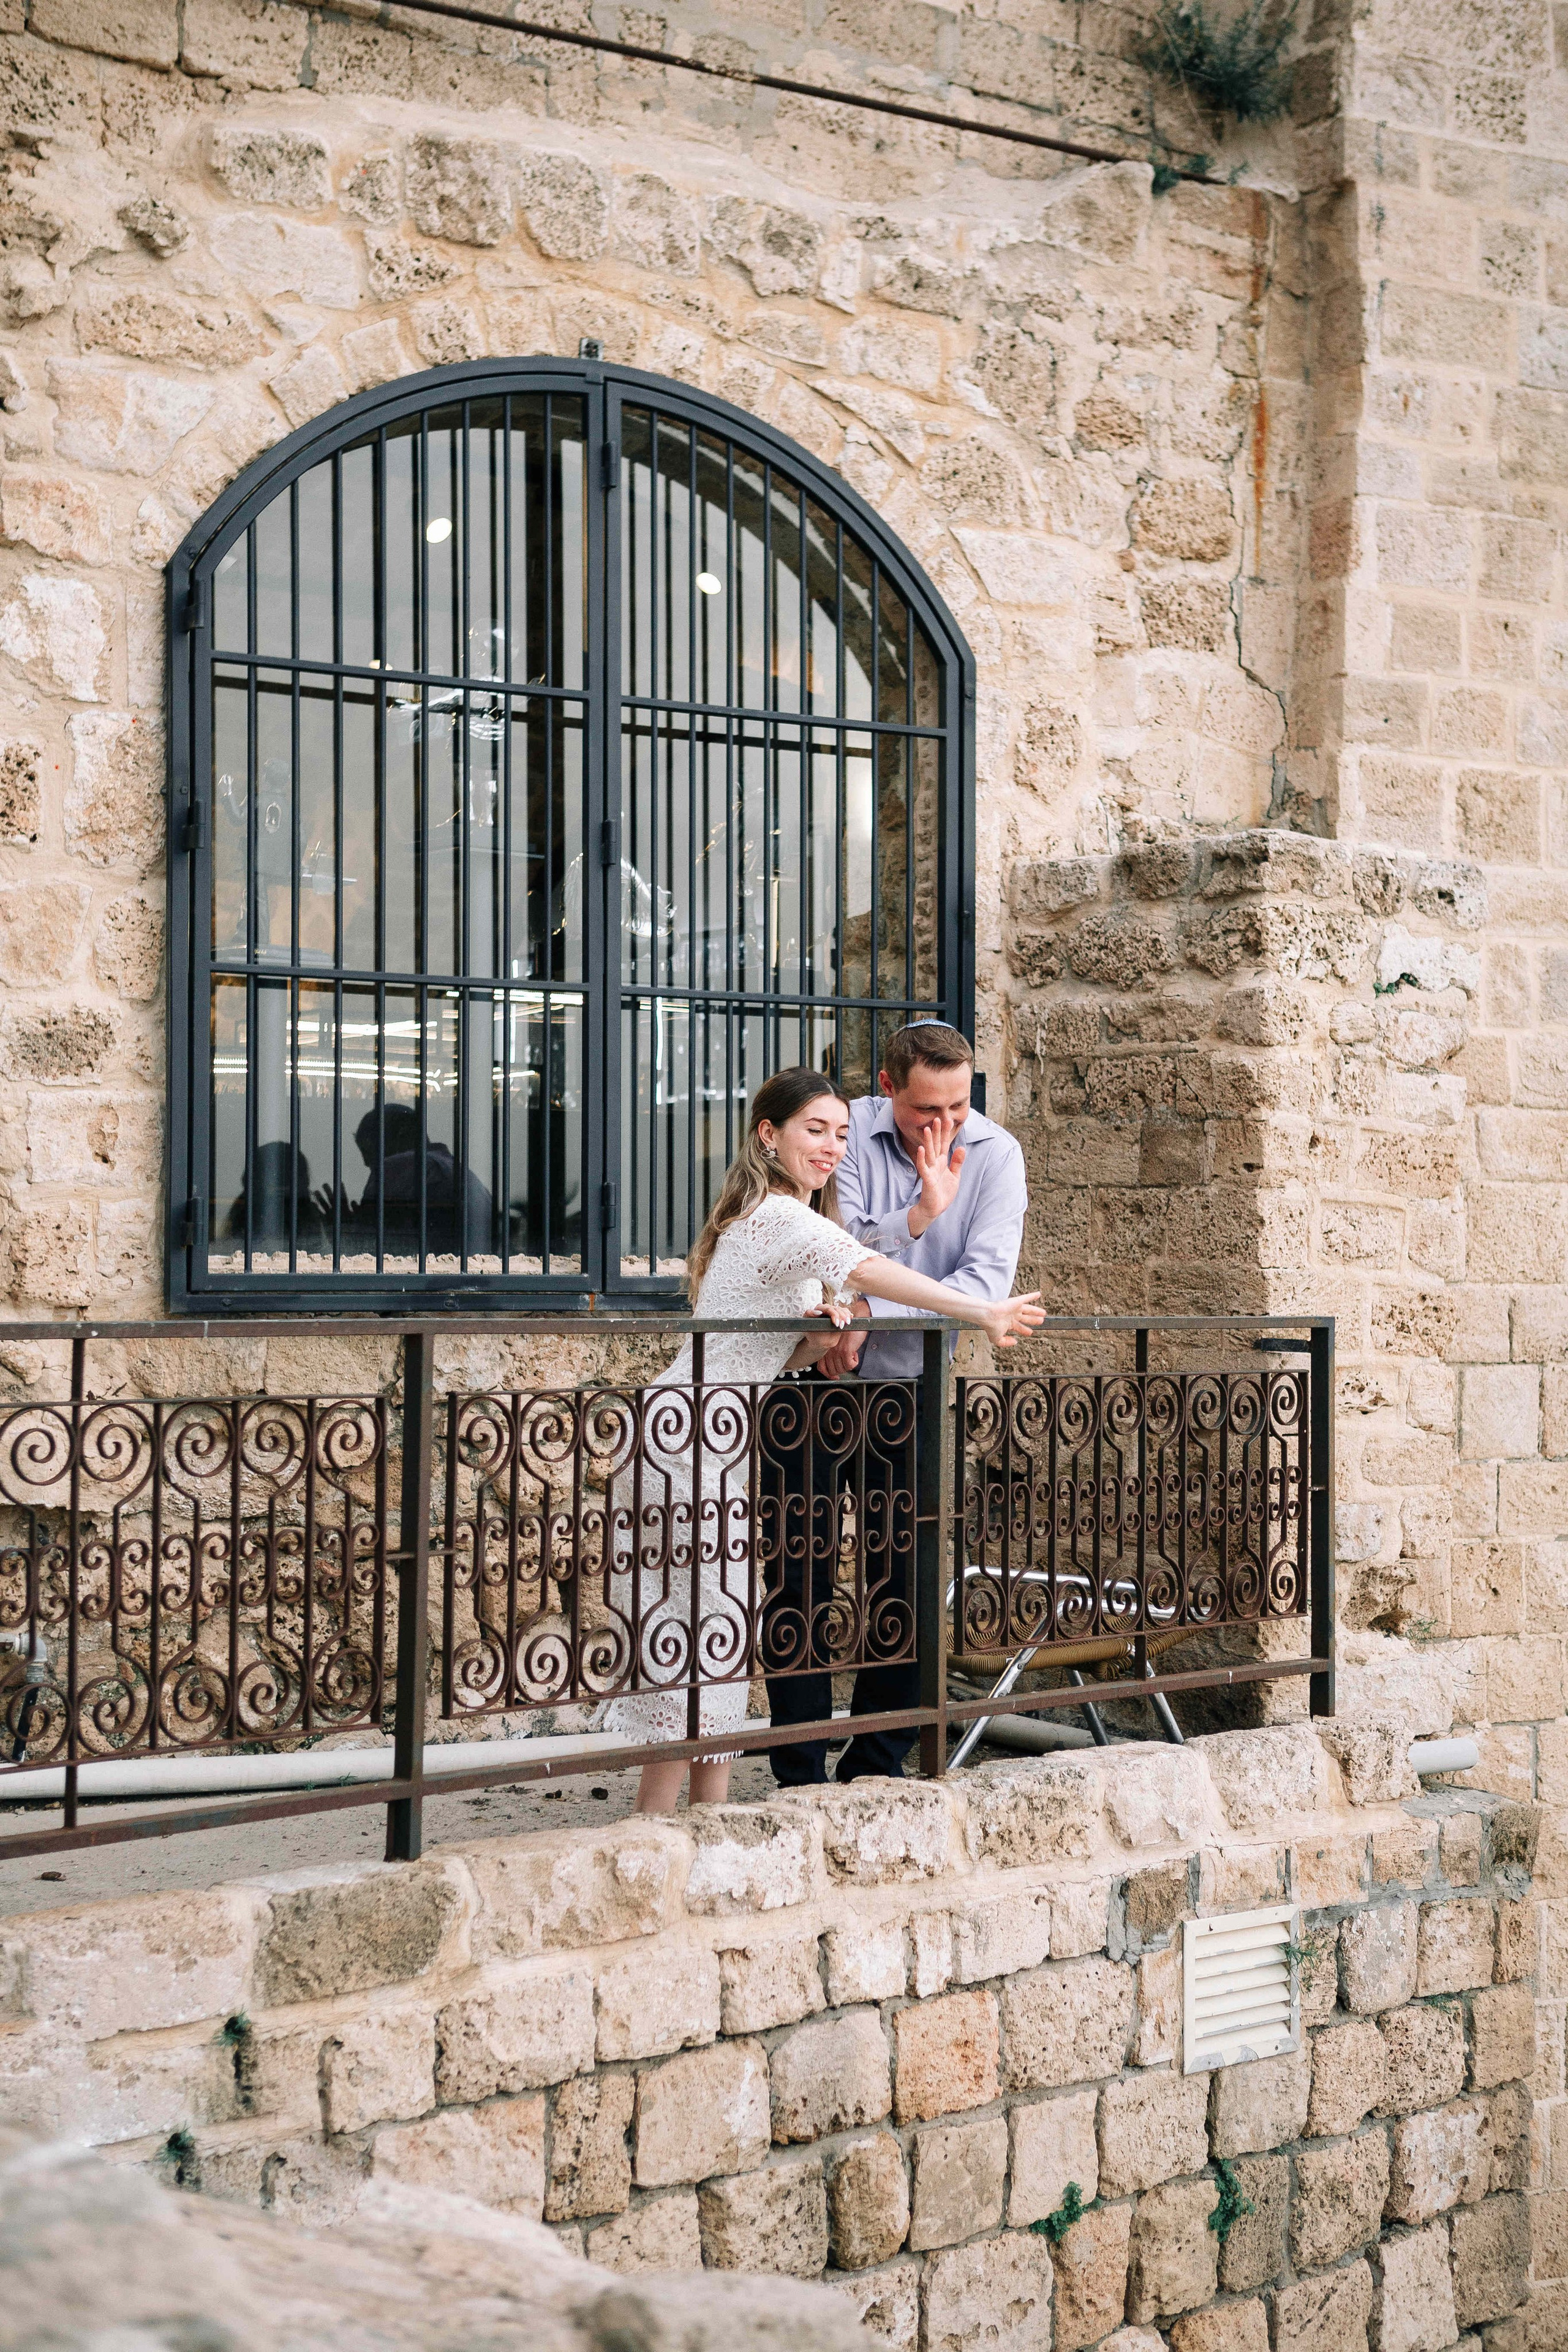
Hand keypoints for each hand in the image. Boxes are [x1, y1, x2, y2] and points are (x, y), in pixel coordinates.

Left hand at [814, 1326, 867, 1378]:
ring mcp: (836, 1352)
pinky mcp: (845, 1351)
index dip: (829, 1375)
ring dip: (849, 1364)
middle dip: (842, 1369)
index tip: (835, 1377)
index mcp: (826, 1349)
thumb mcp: (837, 1343)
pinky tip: (855, 1354)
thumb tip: (836, 1369)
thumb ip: (834, 1354)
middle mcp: (829, 1351)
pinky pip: (850, 1366)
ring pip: (842, 1369)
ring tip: (851, 1355)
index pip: (822, 1368)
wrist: (856, 1322)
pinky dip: (854, 1362)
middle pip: (833, 1371)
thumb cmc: (848, 1331)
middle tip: (848, 1361)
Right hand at [908, 1114, 965, 1237]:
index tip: (948, 1120)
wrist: (935, 1208)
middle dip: (937, 1133)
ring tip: (928, 1129)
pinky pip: (924, 1168)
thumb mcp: (954, 1176)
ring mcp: (930, 1171)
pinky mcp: (927, 1180)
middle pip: (936, 1145)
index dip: (946, 1133)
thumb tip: (962, 1147)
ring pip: (929, 1153)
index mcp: (942, 1162)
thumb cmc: (943, 1192)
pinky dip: (922, 1158)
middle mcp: (935, 1164)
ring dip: (928, 1142)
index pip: (944, 1144)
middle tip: (937, 1118)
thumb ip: (957, 1162)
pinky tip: (921, 1149)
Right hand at [980, 1292, 1045, 1348]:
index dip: (1025, 1330)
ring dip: (1036, 1311)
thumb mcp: (997, 1339)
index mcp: (1008, 1324)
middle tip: (1041, 1321)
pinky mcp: (1015, 1301)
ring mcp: (1014, 1308)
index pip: (1019, 1327)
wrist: (987, 1316)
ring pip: (1028, 1309)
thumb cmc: (990, 1326)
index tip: (1030, 1332)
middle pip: (1026, 1318)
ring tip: (1044, 1313)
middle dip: (1033, 1320)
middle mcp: (1012, 1316)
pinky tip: (1038, 1294)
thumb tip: (1015, 1342)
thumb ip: (1006, 1343)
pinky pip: (1026, 1297)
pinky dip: (1032, 1296)